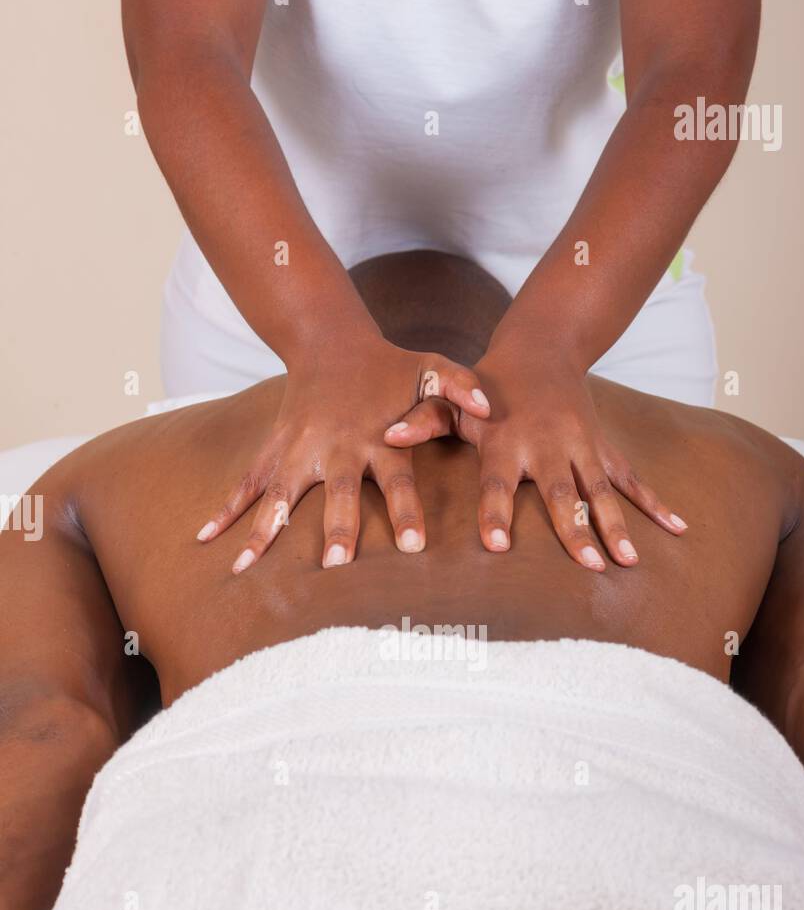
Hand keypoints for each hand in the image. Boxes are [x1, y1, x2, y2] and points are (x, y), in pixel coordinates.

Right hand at [196, 325, 489, 570]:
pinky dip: (226, 511)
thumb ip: (462, 388)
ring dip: (263, 531)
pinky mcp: (275, 450)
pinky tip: (206, 540)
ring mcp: (298, 450)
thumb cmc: (389, 366)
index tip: (413, 547)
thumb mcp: (432, 368)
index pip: (397, 479)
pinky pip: (248, 484)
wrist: (329, 341)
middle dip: (337, 528)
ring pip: (280, 496)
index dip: (406, 511)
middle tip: (336, 564)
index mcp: (376, 437)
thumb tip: (491, 407)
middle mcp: (335, 447)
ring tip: (243, 568)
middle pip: (337, 493)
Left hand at [383, 327, 686, 568]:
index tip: (495, 545)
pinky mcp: (603, 449)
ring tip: (627, 562)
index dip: (495, 513)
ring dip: (617, 526)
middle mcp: (548, 446)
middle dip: (575, 530)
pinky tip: (679, 530)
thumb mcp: (451, 401)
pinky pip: (632, 480)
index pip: (497, 484)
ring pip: (602, 492)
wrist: (541, 350)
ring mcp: (581, 448)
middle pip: (561, 495)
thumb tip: (386, 436)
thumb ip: (422, 420)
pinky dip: (656, 505)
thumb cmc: (487, 388)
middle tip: (587, 567)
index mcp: (507, 442)